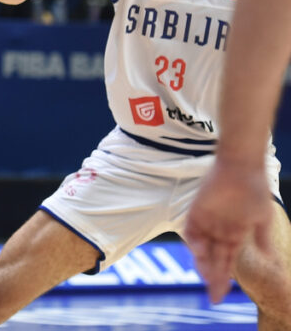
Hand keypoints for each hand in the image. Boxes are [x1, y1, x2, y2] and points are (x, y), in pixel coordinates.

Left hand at [185, 161, 273, 302]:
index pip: (227, 262)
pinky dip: (193, 243)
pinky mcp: (195, 211)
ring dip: (203, 264)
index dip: (224, 279)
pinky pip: (191, 231)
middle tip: (214, 297)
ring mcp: (206, 221)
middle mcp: (218, 231)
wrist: (241, 166)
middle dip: (214, 278)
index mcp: (234, 234)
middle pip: (213, 260)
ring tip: (207, 279)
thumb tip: (271, 260)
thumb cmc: (254, 190)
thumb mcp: (261, 218)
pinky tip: (199, 253)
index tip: (221, 296)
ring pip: (201, 250)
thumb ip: (262, 239)